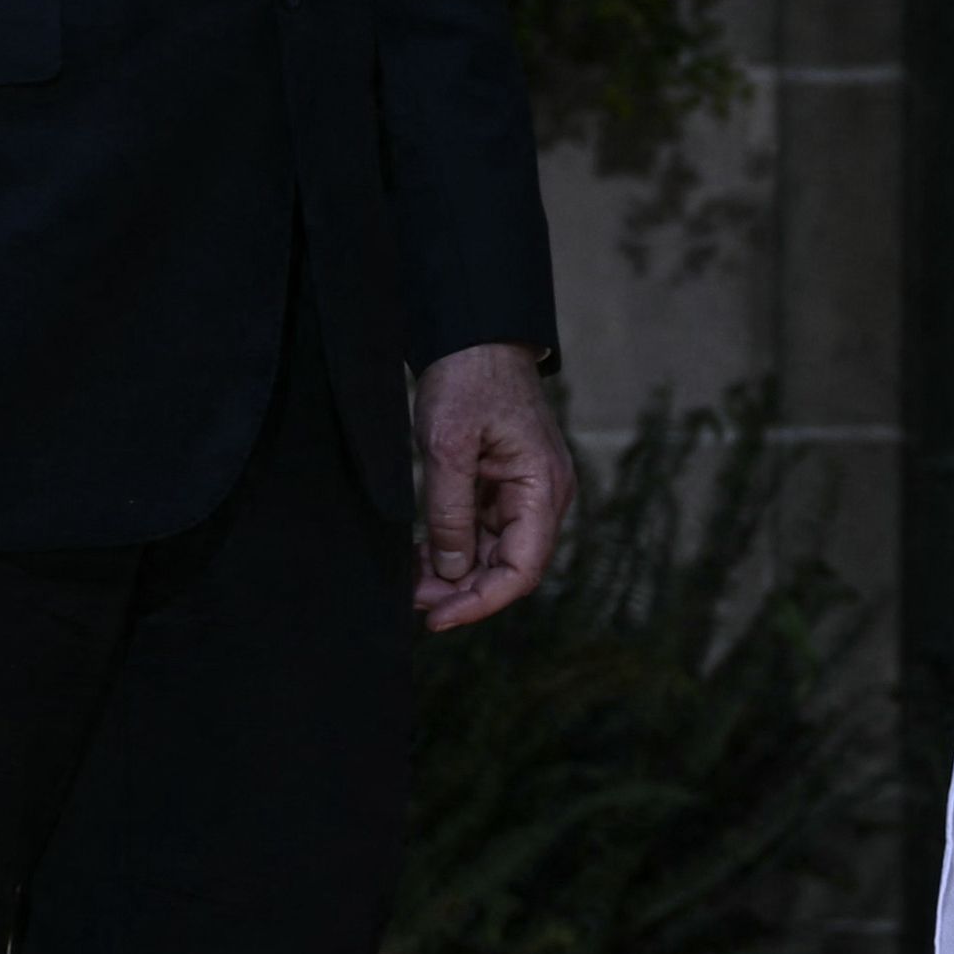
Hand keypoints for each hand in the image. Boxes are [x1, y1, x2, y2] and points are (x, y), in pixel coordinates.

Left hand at [416, 341, 576, 631]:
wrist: (474, 335)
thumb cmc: (469, 379)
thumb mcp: (447, 447)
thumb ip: (449, 514)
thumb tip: (452, 572)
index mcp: (543, 489)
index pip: (522, 571)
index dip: (480, 603)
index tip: (436, 618)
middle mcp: (542, 498)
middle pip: (508, 568)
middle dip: (462, 592)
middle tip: (411, 601)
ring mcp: (524, 492)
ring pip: (493, 554)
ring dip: (454, 573)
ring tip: (410, 581)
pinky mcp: (503, 485)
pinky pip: (483, 531)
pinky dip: (453, 548)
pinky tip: (421, 556)